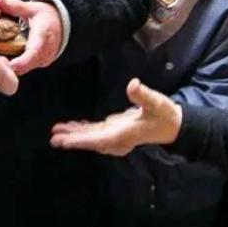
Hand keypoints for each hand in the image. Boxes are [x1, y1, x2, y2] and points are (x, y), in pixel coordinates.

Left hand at [0, 0, 62, 75]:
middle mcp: (46, 51)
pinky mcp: (41, 64)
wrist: (62, 24)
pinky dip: (17, 65)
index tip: (12, 65)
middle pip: (28, 64)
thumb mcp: (32, 8)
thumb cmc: (47, 16)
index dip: (23, 61)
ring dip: (13, 66)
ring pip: (26, 69)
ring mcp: (44, 59)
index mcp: (44, 35)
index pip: (34, 51)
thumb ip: (15, 6)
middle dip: (11, 66)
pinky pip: (27, 68)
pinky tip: (7, 59)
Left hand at [50, 79, 181, 155]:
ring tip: (56, 132)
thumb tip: (132, 85)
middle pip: (90, 140)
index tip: (64, 142)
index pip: (98, 139)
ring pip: (91, 137)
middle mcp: (117, 139)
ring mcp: (116, 136)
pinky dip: (84, 130)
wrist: (174, 125)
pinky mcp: (117, 131)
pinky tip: (74, 126)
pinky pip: (96, 133)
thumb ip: (143, 95)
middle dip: (72, 139)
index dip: (79, 140)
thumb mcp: (156, 102)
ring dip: (75, 134)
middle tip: (53, 138)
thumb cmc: (165, 114)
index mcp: (124, 134)